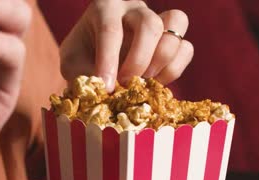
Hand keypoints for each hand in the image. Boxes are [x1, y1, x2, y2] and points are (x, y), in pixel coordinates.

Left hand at [60, 0, 192, 90]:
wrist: (96, 60)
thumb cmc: (82, 58)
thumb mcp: (72, 64)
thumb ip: (84, 74)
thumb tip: (104, 91)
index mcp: (105, 8)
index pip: (110, 30)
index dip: (109, 61)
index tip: (106, 87)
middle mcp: (135, 9)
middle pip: (150, 24)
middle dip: (139, 60)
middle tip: (126, 84)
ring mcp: (158, 21)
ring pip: (176, 26)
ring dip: (161, 61)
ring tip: (143, 82)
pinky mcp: (174, 39)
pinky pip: (186, 49)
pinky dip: (173, 70)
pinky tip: (154, 84)